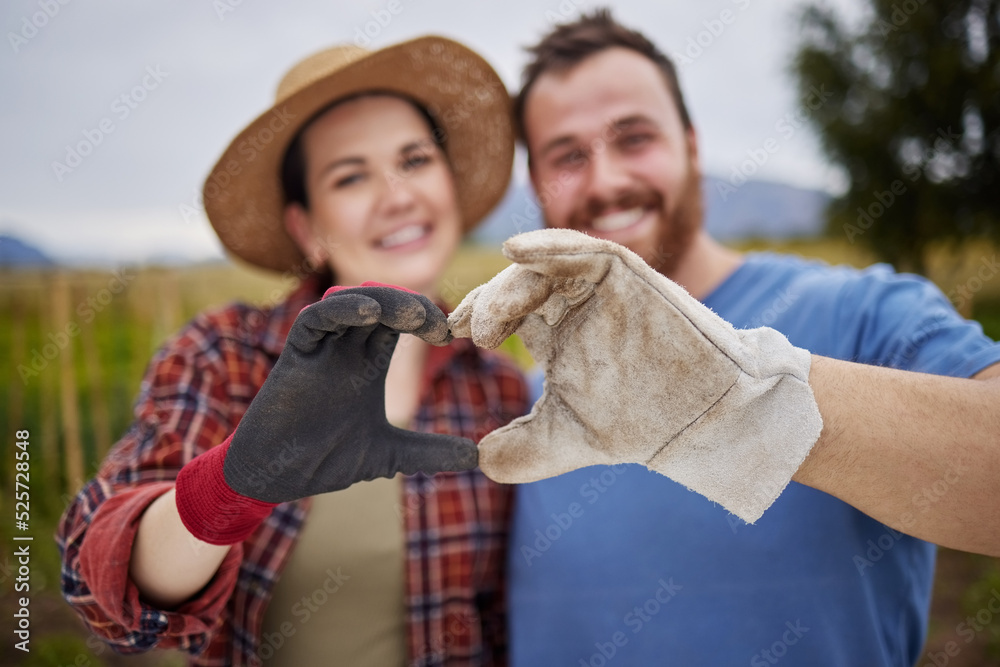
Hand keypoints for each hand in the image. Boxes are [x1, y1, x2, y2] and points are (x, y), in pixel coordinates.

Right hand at [176, 282, 476, 543]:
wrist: (277, 479)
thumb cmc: (325, 460)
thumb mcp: (390, 453)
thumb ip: (429, 452)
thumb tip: (476, 456)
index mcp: (368, 363)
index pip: (401, 322)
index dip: (426, 318)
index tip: (449, 336)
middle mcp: (346, 349)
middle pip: (381, 305)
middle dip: (412, 306)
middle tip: (438, 324)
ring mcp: (321, 350)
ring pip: (351, 302)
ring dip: (383, 300)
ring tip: (412, 314)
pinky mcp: (295, 356)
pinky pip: (315, 318)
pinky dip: (340, 309)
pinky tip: (368, 313)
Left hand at [450, 230, 821, 522]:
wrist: (701, 419)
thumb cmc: (640, 422)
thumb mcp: (568, 438)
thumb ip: (524, 448)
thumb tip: (479, 462)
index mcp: (556, 331)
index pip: (505, 311)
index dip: (477, 316)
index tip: (448, 333)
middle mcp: (573, 303)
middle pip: (518, 285)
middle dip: (489, 303)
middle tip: (470, 332)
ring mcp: (600, 286)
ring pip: (543, 265)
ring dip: (510, 284)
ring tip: (489, 318)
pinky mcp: (628, 273)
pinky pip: (584, 248)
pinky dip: (550, 244)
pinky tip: (516, 251)